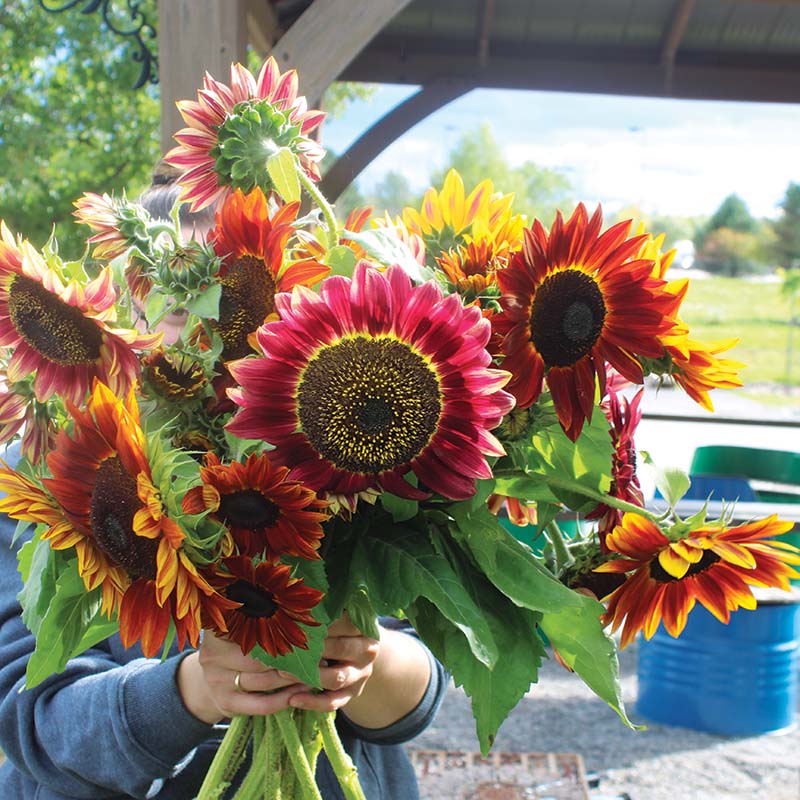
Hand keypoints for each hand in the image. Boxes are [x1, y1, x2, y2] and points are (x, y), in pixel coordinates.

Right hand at [177, 632, 307, 724]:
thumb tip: (300, 612)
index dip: (285, 632)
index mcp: (219, 630)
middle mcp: (213, 655)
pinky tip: (298, 693)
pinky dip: (283, 699)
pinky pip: (261, 704)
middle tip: (319, 654)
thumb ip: (259, 621)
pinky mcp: (225, 703)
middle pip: (263, 657)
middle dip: (294, 658)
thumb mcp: (238, 630)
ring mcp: (217, 681)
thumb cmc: (233, 648)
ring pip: (265, 680)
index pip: (256, 630)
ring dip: (293, 678)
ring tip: (315, 672)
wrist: (206, 681)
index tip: (310, 632)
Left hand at [287, 614, 379, 713]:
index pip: (345, 622)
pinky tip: (293, 699)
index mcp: (364, 628)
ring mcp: (361, 674)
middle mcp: (367, 651)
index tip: (297, 620)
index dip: (322, 622)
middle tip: (286, 646)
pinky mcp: (353, 693)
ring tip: (283, 673)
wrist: (361, 654)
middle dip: (313, 648)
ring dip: (309, 675)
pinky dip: (313, 702)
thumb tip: (291, 604)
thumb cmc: (341, 631)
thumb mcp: (340, 619)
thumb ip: (324, 614)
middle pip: (341, 648)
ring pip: (336, 678)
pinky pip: (333, 702)